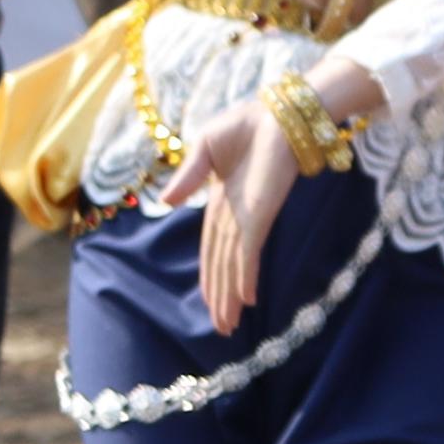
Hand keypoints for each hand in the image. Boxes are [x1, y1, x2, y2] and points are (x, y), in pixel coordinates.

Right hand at [153, 94, 304, 332]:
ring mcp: (249, 216)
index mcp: (221, 205)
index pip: (212, 249)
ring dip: (231, 295)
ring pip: (235, 265)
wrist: (278, 112)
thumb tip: (166, 199)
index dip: (209, 277)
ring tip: (230, 326)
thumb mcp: (204, 149)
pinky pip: (250, 248)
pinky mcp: (262, 211)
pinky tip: (247, 298)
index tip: (211, 303)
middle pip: (223, 265)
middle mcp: (236, 217)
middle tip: (223, 330)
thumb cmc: (245, 125)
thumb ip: (188, 176)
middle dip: (221, 297)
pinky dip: (246, 274)